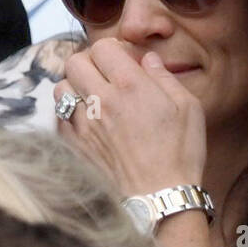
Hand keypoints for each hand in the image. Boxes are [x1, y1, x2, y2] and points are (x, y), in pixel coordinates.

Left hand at [53, 38, 206, 196]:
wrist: (159, 199)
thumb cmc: (180, 154)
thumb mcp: (188, 108)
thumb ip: (165, 78)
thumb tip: (147, 59)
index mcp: (132, 86)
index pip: (103, 47)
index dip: (113, 50)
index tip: (125, 62)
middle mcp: (102, 101)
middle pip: (74, 62)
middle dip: (89, 62)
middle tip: (104, 74)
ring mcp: (84, 125)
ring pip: (61, 88)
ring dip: (74, 87)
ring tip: (92, 97)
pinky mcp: (75, 146)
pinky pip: (59, 117)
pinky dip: (69, 113)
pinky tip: (87, 121)